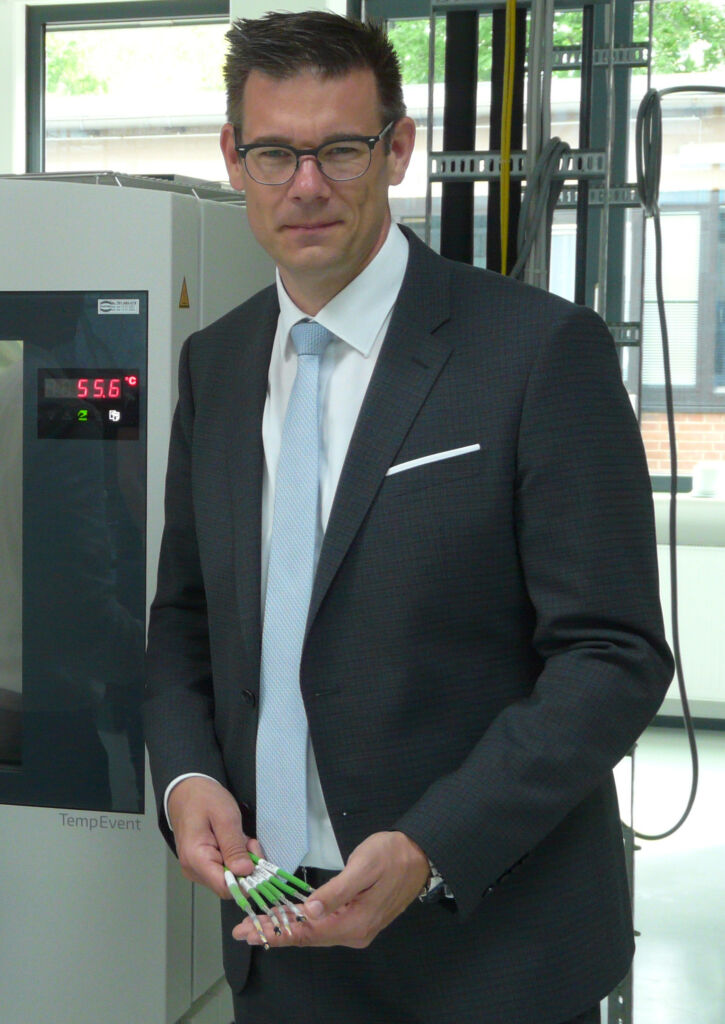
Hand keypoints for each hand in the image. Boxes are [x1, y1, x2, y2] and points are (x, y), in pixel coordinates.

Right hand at [167, 776, 261, 898]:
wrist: (186, 789)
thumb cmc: (203, 799)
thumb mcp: (225, 817)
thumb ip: (234, 846)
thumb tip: (245, 872)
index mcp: (196, 858)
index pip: (226, 888)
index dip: (247, 881)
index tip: (258, 861)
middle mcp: (193, 869)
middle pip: (229, 884)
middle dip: (246, 867)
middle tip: (250, 842)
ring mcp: (196, 868)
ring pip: (228, 877)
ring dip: (241, 861)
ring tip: (241, 838)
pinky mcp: (201, 864)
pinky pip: (223, 870)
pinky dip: (234, 858)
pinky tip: (235, 841)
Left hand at [233, 830, 429, 948]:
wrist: (421, 854)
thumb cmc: (392, 854)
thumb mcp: (363, 867)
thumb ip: (336, 891)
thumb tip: (309, 912)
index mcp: (355, 922)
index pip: (308, 932)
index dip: (277, 931)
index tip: (250, 931)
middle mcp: (355, 932)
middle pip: (308, 936)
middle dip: (274, 932)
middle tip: (243, 930)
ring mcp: (358, 927)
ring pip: (314, 932)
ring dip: (285, 927)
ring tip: (258, 924)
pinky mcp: (358, 918)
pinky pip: (324, 925)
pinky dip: (302, 922)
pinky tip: (288, 918)